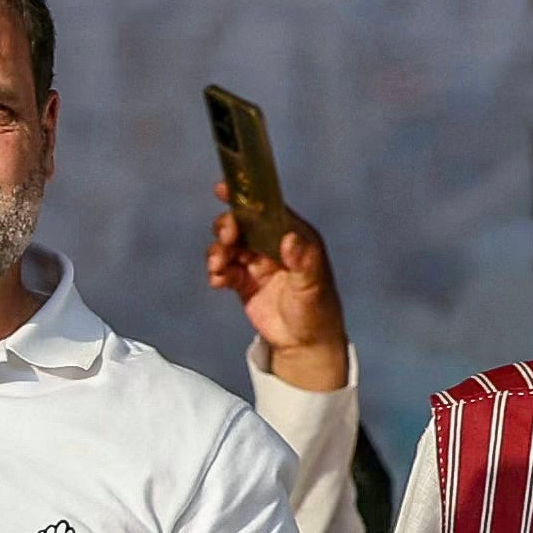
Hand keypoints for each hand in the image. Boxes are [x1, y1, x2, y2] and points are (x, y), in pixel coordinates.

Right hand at [209, 195, 348, 392]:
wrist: (304, 344)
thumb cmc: (317, 311)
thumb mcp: (313, 286)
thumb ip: (303, 262)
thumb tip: (289, 239)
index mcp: (295, 237)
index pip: (267, 209)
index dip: (246, 197)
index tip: (222, 188)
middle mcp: (273, 245)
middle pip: (242, 224)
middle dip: (227, 228)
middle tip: (225, 240)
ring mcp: (257, 263)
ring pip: (228, 245)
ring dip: (217, 252)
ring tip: (218, 269)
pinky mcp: (243, 281)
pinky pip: (223, 268)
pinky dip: (216, 272)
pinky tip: (217, 282)